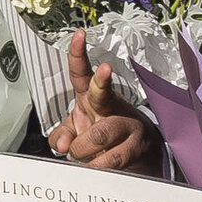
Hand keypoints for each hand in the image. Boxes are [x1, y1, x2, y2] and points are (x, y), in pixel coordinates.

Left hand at [46, 31, 157, 173]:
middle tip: (105, 71)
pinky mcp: (135, 148)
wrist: (141, 158)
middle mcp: (111, 106)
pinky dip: (97, 166)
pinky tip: (97, 165)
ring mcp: (126, 126)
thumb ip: (61, 135)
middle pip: (102, 94)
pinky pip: (110, 160)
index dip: (79, 54)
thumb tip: (61, 144)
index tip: (79, 35)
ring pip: (100, 135)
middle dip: (100, 84)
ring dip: (84, 150)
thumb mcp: (77, 132)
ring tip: (84, 156)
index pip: (83, 73)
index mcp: (92, 97)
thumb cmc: (105, 138)